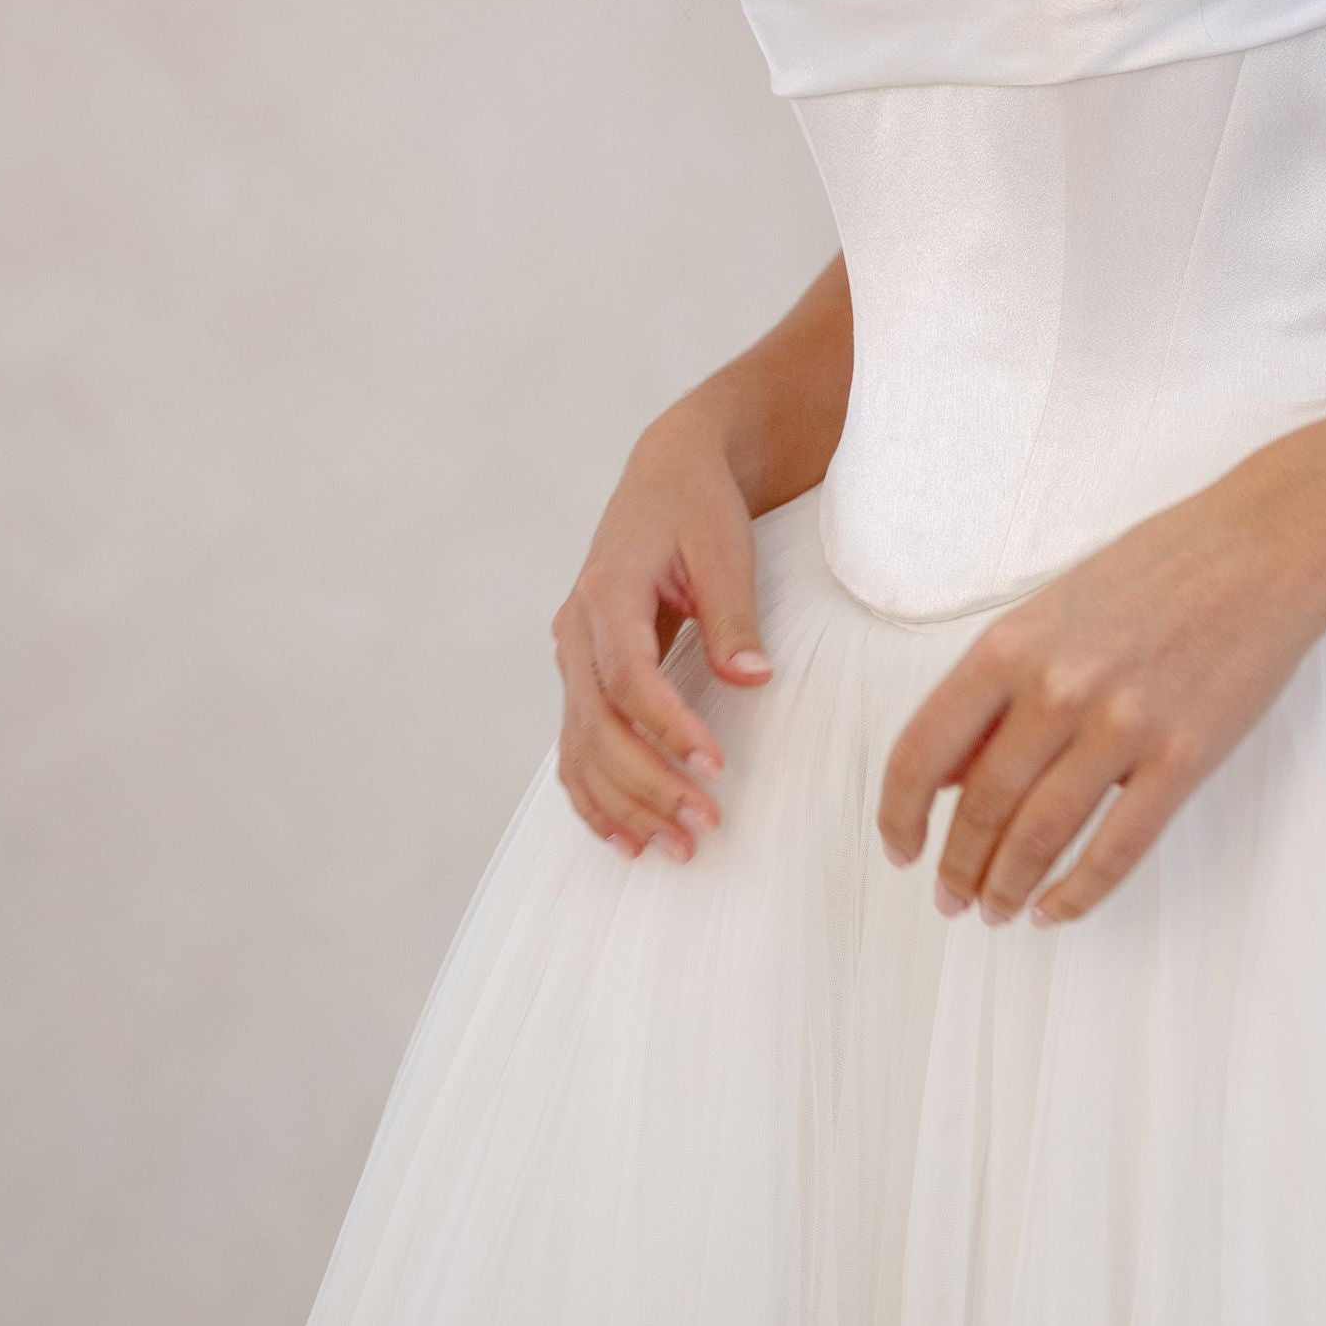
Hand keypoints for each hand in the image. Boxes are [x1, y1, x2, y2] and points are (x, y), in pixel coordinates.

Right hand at [552, 389, 770, 862]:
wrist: (666, 477)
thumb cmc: (697, 506)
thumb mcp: (724, 546)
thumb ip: (733, 613)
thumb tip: (752, 677)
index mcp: (606, 591)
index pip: (626, 676)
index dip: (666, 726)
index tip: (713, 766)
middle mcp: (575, 630)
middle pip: (596, 724)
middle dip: (647, 783)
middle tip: (703, 826)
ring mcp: (572, 657)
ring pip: (582, 746)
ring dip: (624, 803)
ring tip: (676, 848)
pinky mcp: (583, 676)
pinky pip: (576, 747)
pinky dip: (594, 796)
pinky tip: (626, 839)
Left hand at [875, 458, 1325, 927]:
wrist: (1264, 548)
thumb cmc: (1160, 568)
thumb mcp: (1052, 607)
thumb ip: (997, 686)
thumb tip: (950, 770)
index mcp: (1010, 645)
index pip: (924, 749)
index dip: (900, 812)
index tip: (900, 847)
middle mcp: (1056, 688)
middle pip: (981, 807)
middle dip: (958, 867)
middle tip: (951, 898)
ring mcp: (1121, 726)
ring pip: (1041, 836)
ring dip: (1008, 887)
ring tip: (997, 910)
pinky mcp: (1183, 757)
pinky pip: (1117, 848)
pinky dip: (1079, 892)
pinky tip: (1056, 910)